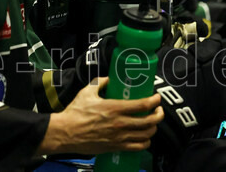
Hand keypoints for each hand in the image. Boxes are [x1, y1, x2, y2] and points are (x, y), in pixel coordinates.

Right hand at [38, 78, 162, 155]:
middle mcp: (121, 123)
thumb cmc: (75, 112)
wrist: (67, 133)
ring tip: (152, 123)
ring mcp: (120, 137)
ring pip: (147, 135)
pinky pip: (139, 147)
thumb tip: (109, 78)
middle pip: (150, 121)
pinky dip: (145, 142)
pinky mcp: (117, 147)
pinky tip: (144, 138)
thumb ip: (99, 83)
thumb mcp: (86, 92)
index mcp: (114, 108)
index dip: (154, 101)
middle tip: (158, 110)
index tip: (157, 97)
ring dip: (153, 128)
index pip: (142, 105)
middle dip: (159, 115)